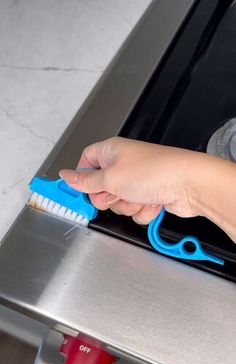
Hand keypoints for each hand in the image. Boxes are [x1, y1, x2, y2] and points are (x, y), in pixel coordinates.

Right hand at [59, 137, 199, 223]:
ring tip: (140, 196)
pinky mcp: (149, 196)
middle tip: (117, 193)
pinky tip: (153, 202)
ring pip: (118, 202)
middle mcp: (124, 165)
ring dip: (127, 205)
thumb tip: (66, 176)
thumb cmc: (154, 171)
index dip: (80, 177)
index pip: (85, 161)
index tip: (78, 191)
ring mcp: (137, 182)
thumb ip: (85, 181)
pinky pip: (135, 210)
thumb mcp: (110, 177)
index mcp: (111, 152)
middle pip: (100, 188)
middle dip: (107, 197)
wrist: (188, 185)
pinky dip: (143, 210)